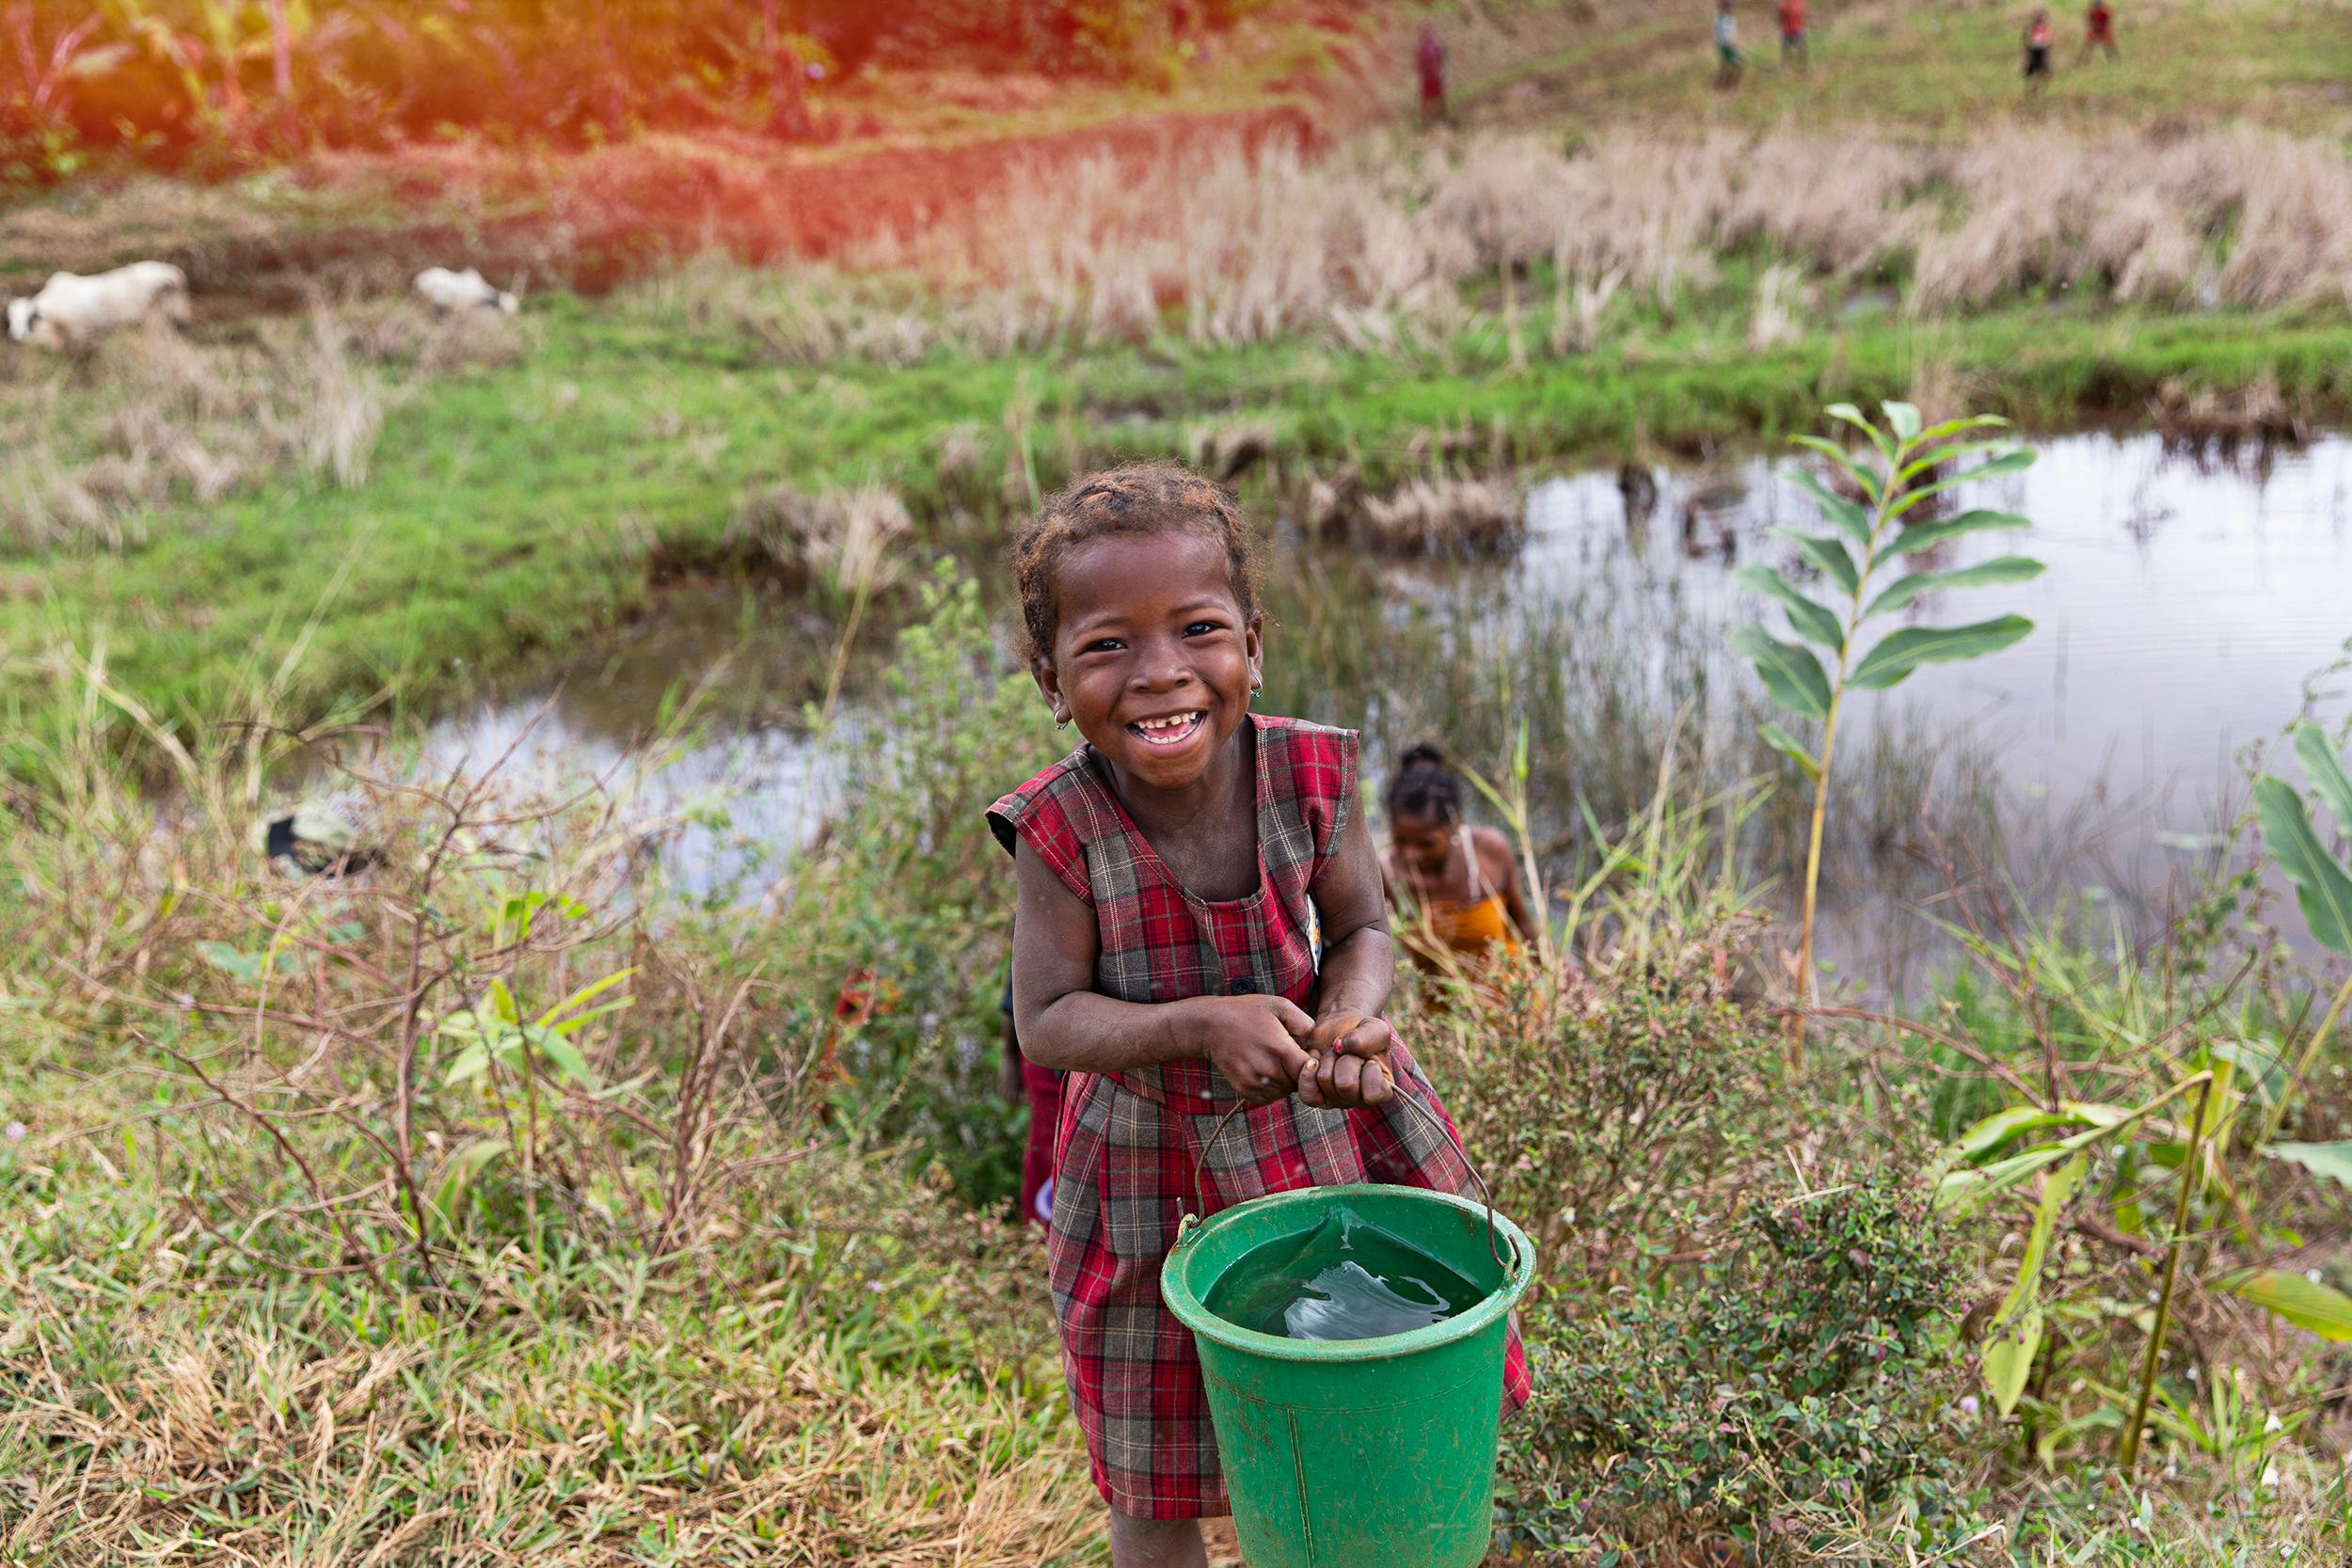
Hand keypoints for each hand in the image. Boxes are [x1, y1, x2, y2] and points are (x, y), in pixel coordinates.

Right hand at [1197, 995, 1314, 1106]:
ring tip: (1275, 1060)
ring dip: (1285, 1080)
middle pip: (1298, 1083)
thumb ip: (1305, 1023)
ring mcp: (1254, 1083)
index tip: (1306, 1052)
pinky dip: (1272, 1087)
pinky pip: (1269, 1097)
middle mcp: (1267, 1070)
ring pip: (1284, 1092)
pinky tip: (1265, 1069)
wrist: (1212, 1025)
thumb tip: (1313, 1044)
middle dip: (1299, 1072)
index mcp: (1279, 1050)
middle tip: (1289, 1054)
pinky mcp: (1244, 1090)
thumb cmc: (1248, 1012)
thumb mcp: (1280, 1006)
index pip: (1310, 1071)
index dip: (1312, 1064)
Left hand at [1298, 1014, 1396, 1109]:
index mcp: (1382, 1089)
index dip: (1370, 1071)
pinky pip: (1308, 1093)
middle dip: (1344, 1060)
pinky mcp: (1316, 1097)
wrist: (1336, 1030)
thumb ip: (1369, 1037)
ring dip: (1327, 1059)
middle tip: (1347, 1054)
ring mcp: (1337, 1101)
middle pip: (1346, 1085)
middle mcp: (1360, 1100)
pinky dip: (1307, 1071)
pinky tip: (1314, 1060)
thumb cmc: (1360, 1032)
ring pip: (1325, 1081)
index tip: (1369, 1059)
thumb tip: (1342, 1047)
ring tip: (1334, 1054)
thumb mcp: (1375, 1028)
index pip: (1375, 1093)